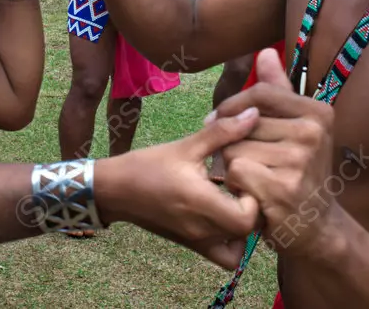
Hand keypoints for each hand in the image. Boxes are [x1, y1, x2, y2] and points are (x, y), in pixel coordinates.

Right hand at [95, 108, 261, 268]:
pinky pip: (223, 256)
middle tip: (242, 186)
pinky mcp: (192, 245)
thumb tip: (254, 112)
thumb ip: (223, 132)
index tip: (242, 176)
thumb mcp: (186, 145)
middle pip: (248, 233)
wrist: (114, 190)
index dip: (253, 197)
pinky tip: (224, 216)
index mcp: (201, 204)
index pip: (248, 218)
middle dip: (253, 209)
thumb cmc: (148, 165)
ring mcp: (197, 242)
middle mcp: (202, 230)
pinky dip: (231, 242)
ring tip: (235, 202)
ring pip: (239, 249)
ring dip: (244, 228)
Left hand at [210, 48, 338, 259]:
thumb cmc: (300, 172)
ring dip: (233, 167)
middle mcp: (312, 134)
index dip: (231, 106)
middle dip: (233, 143)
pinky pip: (235, 171)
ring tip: (254, 180)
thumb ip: (278, 91)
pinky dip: (236, 184)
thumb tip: (264, 52)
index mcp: (318, 113)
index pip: (259, 93)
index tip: (215, 120)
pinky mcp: (282, 190)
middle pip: (242, 123)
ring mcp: (299, 162)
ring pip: (234, 148)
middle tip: (249, 164)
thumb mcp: (296, 129)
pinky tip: (251, 194)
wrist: (317, 227)